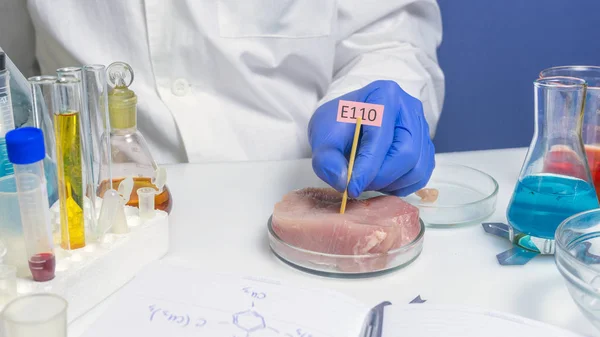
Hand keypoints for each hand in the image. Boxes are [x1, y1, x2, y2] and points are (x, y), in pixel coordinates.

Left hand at [308, 80, 434, 197]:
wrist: (348, 122)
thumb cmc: (337, 125)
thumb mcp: (321, 138)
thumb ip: (326, 160)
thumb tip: (342, 181)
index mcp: (384, 95)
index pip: (381, 137)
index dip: (367, 167)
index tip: (351, 187)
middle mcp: (409, 108)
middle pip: (407, 153)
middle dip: (381, 177)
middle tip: (358, 186)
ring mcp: (422, 127)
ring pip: (417, 168)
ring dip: (391, 184)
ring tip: (368, 181)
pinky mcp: (426, 146)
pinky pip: (421, 175)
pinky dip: (401, 186)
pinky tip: (382, 181)